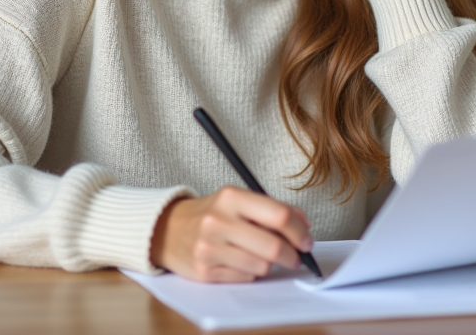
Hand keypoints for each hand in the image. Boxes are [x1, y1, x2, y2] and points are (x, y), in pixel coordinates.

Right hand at [150, 187, 313, 282]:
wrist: (168, 230)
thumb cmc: (211, 214)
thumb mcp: (238, 200)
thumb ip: (271, 209)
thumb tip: (304, 224)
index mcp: (231, 197)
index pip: (278, 215)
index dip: (299, 231)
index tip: (307, 240)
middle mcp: (218, 221)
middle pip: (273, 246)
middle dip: (292, 255)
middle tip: (295, 256)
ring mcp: (209, 247)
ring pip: (261, 266)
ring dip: (269, 264)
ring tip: (261, 256)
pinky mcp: (204, 271)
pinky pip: (245, 277)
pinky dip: (251, 272)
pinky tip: (242, 261)